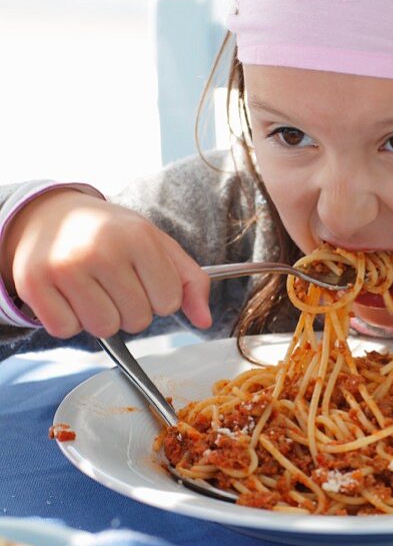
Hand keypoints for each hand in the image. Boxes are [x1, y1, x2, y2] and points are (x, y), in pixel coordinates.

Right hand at [3, 190, 211, 338]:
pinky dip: (69, 320)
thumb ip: (189, 281)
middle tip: (114, 284)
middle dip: (131, 310)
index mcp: (138, 236)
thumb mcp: (156, 245)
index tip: (144, 280)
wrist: (51, 215)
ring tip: (92, 289)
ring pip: (104, 329)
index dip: (159, 298)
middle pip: (137, 320)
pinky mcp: (34, 283)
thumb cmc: (111, 234)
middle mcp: (101, 250)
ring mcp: (65, 267)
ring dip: (101, 317)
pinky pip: (65, 330)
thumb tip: (205, 320)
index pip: (169, 301)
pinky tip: (68, 295)